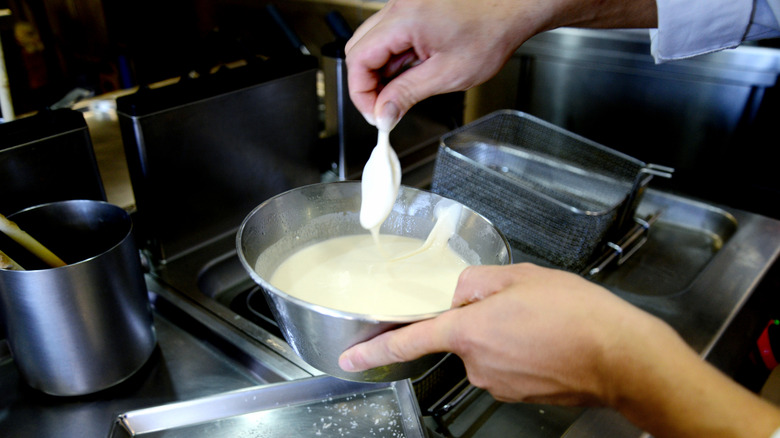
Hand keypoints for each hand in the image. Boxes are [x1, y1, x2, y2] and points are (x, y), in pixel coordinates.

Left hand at [339, 263, 779, 436]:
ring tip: (541, 323)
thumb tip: (457, 291)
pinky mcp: (519, 395)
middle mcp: (477, 364)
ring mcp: (498, 384)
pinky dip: (519, 354)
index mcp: (469, 331)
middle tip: (518, 306)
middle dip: (479, 322)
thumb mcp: (521, 277)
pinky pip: (507, 367)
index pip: (410, 341)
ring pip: (487, 353)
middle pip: (460, 339)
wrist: (620, 356)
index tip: (349, 361)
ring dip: (503, 337)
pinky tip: (546, 341)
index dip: (376, 350)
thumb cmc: (574, 312)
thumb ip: (477, 281)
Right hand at [344, 0, 657, 127]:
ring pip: (372, 43)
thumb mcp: (447, 74)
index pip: (358, 60)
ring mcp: (405, 5)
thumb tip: (383, 114)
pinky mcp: (414, 8)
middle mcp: (399, 7)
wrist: (515, 6)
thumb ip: (407, 95)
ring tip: (401, 93)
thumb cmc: (492, 31)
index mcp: (404, 20)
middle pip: (358, 49)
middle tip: (383, 109)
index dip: (361, 94)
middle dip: (365, 84)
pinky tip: (411, 73)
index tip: (376, 115)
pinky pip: (390, 35)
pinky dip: (393, 58)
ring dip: (380, 72)